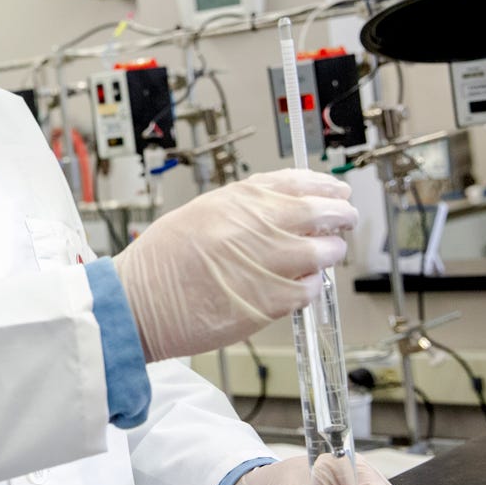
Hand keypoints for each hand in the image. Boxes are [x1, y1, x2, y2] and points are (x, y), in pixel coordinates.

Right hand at [111, 169, 356, 360]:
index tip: (336, 190)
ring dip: (330, 252)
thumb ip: (242, 209)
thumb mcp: (199, 214)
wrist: (138, 302)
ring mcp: (264, 263)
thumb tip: (283, 209)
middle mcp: (254, 226)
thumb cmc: (161, 263)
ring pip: (322, 252)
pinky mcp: (268, 301)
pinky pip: (308, 289)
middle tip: (347, 219)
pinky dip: (311, 286)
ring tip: (327, 254)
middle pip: (319, 213)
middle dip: (340, 216)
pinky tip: (302, 285)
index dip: (323, 186)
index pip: (295, 183)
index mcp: (235, 200)